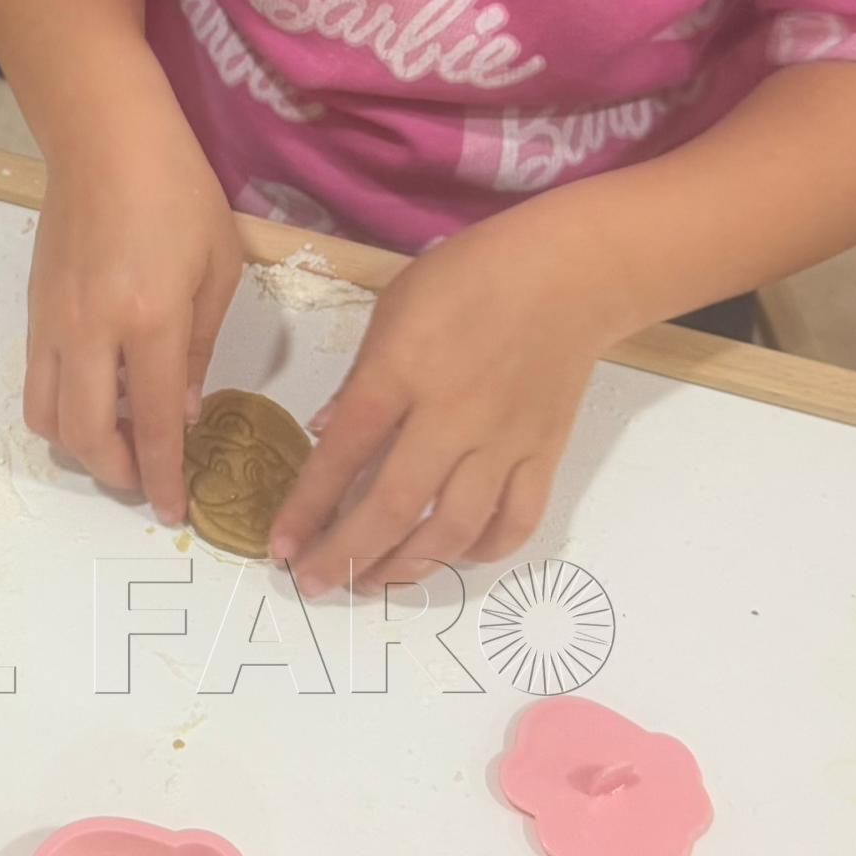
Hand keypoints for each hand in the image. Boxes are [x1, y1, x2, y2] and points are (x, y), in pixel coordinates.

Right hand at [23, 71, 242, 524]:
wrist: (102, 134)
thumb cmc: (177, 190)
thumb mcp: (219, 268)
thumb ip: (202, 348)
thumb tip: (183, 413)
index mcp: (150, 320)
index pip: (154, 425)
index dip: (165, 478)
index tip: (173, 513)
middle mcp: (92, 332)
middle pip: (86, 437)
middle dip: (118, 473)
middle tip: (148, 478)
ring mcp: (53, 324)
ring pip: (48, 419)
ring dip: (81, 448)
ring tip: (118, 443)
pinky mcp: (33, 312)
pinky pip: (36, 385)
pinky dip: (61, 412)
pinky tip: (95, 400)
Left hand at [270, 208, 624, 594]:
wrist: (573, 271)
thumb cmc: (472, 278)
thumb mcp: (395, 309)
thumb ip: (358, 379)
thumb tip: (324, 434)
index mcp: (401, 372)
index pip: (343, 453)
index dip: (308, 507)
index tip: (282, 548)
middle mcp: (451, 417)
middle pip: (393, 506)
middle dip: (347, 555)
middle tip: (317, 585)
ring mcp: (503, 442)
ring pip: (453, 529)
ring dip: (406, 567)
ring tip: (373, 582)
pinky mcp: (544, 455)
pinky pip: (515, 521)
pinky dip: (482, 551)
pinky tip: (451, 556)